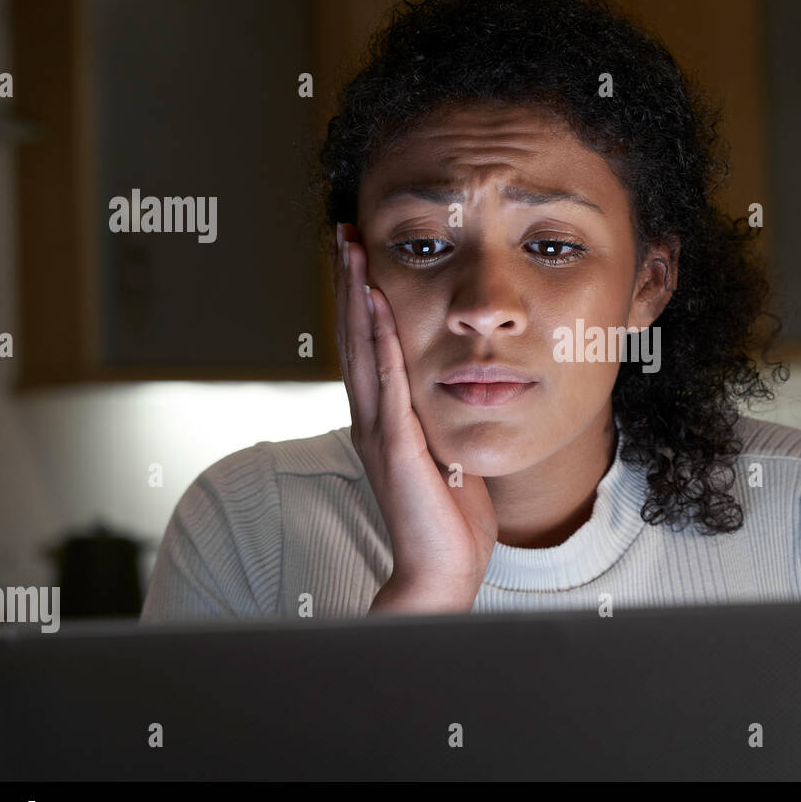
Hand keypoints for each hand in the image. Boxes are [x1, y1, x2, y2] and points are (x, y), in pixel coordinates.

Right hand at [332, 223, 497, 613]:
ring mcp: (380, 431)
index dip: (360, 298)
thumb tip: (457, 384)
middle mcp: (372, 418)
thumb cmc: (448, 516)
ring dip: (357, 298)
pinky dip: (383, 342)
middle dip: (348, 283)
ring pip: (362, 350)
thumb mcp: (446, 450)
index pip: (367, 345)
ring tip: (352, 251)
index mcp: (384, 418)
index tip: (359, 253)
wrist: (440, 569)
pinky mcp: (397, 448)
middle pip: (354, 336)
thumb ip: (440, 416)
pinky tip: (381, 306)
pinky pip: (389, 384)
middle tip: (343, 232)